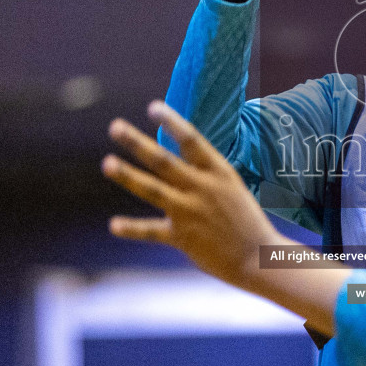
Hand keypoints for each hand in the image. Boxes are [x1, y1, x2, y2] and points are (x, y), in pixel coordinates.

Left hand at [102, 103, 349, 333]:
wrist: (258, 258)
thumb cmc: (246, 221)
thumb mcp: (231, 187)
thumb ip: (204, 173)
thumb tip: (177, 157)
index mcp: (219, 172)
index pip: (192, 140)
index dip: (172, 122)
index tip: (152, 107)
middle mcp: (202, 188)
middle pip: (164, 161)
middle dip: (137, 143)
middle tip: (114, 127)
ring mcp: (191, 212)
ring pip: (153, 190)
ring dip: (128, 176)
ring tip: (107, 163)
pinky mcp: (182, 238)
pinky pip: (152, 231)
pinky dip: (132, 229)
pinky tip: (113, 225)